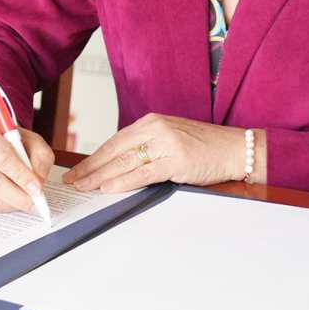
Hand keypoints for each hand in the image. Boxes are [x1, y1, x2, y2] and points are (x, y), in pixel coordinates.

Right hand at [0, 112, 54, 215]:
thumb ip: (40, 159)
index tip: (37, 189)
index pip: (2, 158)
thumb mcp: (32, 140)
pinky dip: (5, 206)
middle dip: (18, 196)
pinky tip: (14, 200)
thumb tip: (39, 183)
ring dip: (12, 203)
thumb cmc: (12, 142)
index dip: (21, 175)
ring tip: (27, 200)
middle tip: (35, 203)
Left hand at [63, 114, 262, 192]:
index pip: (115, 141)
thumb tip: (116, 167)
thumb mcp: (169, 140)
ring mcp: (166, 142)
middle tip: (73, 180)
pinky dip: (124, 181)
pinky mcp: (177, 159)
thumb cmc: (204, 147)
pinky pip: (143, 172)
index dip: (94, 157)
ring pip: (125, 162)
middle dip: (91, 167)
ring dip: (101, 176)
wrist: (236, 148)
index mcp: (151, 122)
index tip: (79, 169)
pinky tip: (109, 187)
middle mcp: (155, 128)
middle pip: (114, 150)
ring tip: (84, 187)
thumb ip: (146, 148)